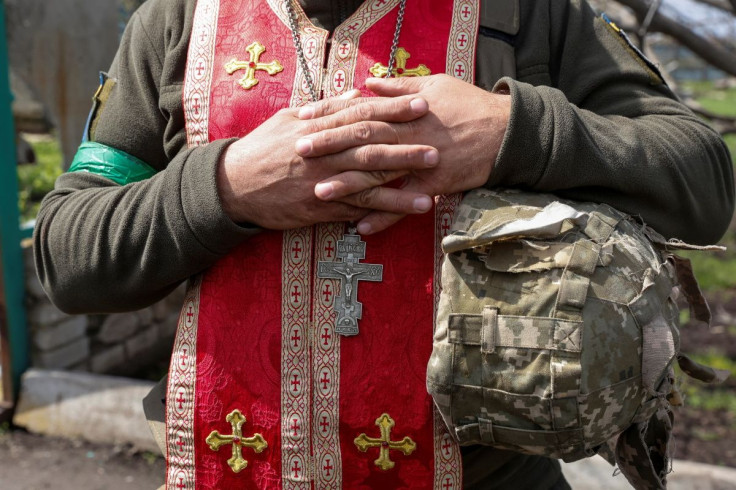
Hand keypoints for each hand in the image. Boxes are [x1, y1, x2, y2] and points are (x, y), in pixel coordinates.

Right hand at [216, 92, 438, 229]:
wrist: (233, 186)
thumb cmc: (262, 149)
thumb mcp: (289, 120)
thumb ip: (325, 108)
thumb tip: (356, 94)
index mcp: (317, 127)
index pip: (361, 114)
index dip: (393, 110)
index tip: (421, 104)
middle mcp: (323, 153)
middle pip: (371, 147)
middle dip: (406, 145)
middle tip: (437, 144)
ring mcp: (323, 181)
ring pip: (368, 182)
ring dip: (402, 185)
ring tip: (433, 186)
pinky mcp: (321, 207)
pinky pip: (357, 209)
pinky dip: (384, 211)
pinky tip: (407, 212)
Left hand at [305, 74, 510, 233]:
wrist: (506, 133)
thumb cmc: (469, 106)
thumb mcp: (435, 86)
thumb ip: (399, 87)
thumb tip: (369, 82)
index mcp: (405, 110)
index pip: (360, 109)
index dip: (330, 113)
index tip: (304, 116)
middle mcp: (408, 134)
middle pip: (362, 138)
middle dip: (329, 144)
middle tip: (299, 149)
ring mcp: (421, 162)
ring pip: (379, 173)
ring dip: (348, 184)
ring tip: (319, 192)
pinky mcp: (434, 186)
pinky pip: (405, 205)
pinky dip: (385, 217)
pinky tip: (361, 227)